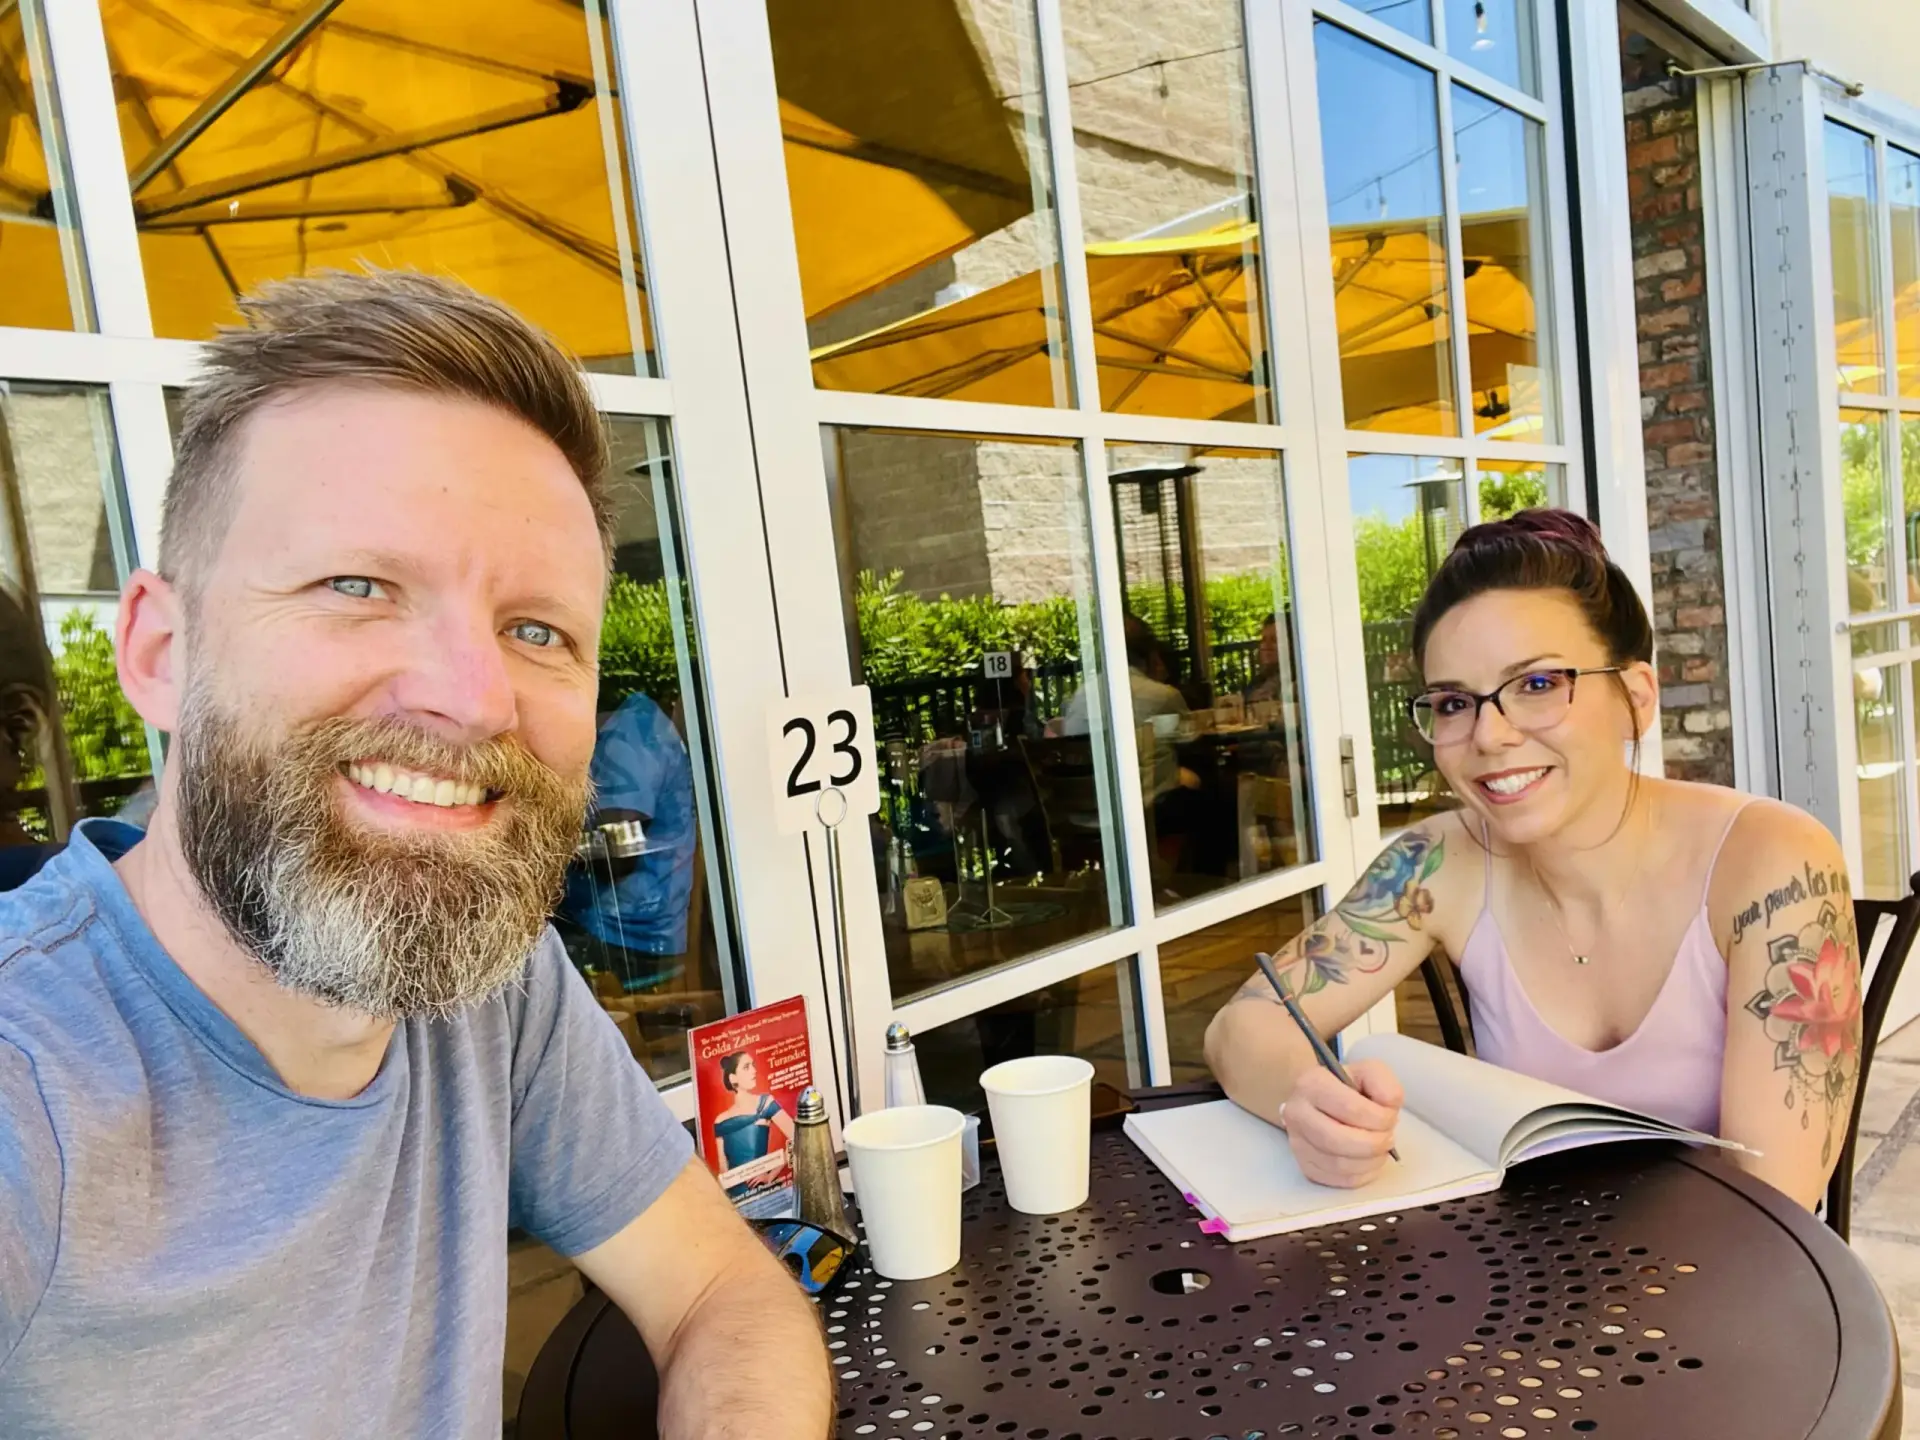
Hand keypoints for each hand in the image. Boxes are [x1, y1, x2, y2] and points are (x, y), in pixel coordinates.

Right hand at [1279, 1061, 1403, 1187]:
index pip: (1350, 1108)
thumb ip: (1385, 1084)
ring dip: (1370, 1161)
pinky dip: (1361, 1175)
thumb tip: (1388, 1107)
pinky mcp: (1305, 1165)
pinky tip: (1368, 1161)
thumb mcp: (1369, 1072)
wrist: (1320, 1101)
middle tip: (1388, 1138)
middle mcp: (1297, 1113)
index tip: (1390, 1117)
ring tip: (1379, 1149)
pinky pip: (1338, 1180)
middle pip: (1339, 1141)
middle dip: (1374, 1144)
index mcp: (1312, 1084)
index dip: (1380, 1118)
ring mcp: (1297, 1142)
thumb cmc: (1348, 1087)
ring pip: (1339, 1165)